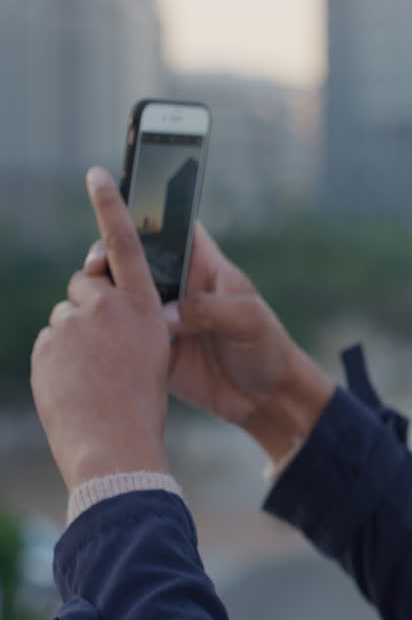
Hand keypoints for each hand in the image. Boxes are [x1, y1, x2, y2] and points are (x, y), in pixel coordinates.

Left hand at [31, 168, 170, 489]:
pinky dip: (58, 360)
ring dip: (76, 337)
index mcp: (145, 305)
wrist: (114, 447)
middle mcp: (109, 307)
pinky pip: (49, 342)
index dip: (112, 205)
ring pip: (66, 316)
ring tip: (96, 376)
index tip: (96, 173)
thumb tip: (93, 296)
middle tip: (110, 344)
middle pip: (87, 284)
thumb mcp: (158, 351)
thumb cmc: (146, 403)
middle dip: (91, 303)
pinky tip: (76, 386)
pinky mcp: (45, 347)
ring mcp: (73, 326)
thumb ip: (132, 317)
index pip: (125, 243)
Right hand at [83, 218, 333, 462]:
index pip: (174, 228)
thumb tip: (165, 314)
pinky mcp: (149, 347)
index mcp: (205, 267)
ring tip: (92, 296)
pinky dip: (102, 328)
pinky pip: (118, 331)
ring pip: (120, 292)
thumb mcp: (247, 320)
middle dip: (110, 253)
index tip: (122, 211)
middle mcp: (178, 286)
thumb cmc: (267, 349)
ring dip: (102, 291)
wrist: (264, 399)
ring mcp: (161, 316)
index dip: (148, 214)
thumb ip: (209, 309)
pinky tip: (90, 330)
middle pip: (134, 256)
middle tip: (99, 263)